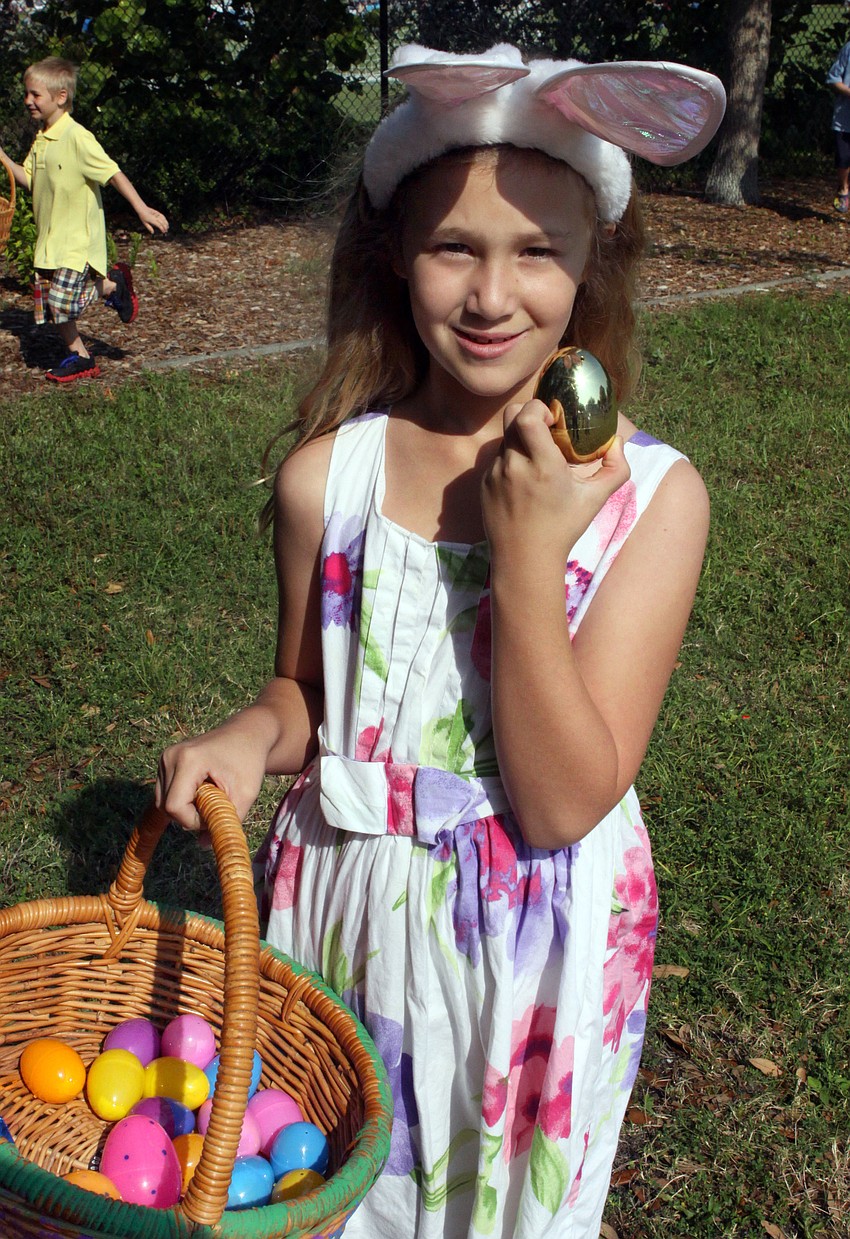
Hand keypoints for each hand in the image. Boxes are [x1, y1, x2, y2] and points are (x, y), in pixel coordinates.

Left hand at [137, 205, 168, 234]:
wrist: (142, 208)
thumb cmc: (142, 216)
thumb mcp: (144, 223)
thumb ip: (149, 228)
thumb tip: (153, 233)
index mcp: (152, 220)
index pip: (159, 225)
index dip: (162, 229)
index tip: (164, 232)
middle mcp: (155, 217)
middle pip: (162, 223)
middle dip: (165, 227)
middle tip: (166, 231)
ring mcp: (157, 214)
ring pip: (164, 219)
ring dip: (166, 223)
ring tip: (167, 227)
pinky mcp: (157, 212)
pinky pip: (162, 216)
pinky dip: (165, 219)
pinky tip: (166, 222)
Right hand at [155, 723, 265, 837]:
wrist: (247, 734)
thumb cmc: (249, 762)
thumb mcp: (245, 794)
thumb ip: (225, 822)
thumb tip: (203, 845)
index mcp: (188, 760)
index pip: (175, 806)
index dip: (193, 820)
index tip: (215, 814)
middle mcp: (170, 756)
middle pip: (166, 806)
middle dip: (190, 815)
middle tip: (216, 804)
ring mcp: (165, 757)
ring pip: (162, 802)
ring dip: (185, 808)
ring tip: (210, 794)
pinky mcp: (165, 761)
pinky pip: (165, 793)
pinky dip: (182, 799)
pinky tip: (201, 789)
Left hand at [482, 398, 630, 567]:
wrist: (525, 559)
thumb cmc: (563, 529)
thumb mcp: (596, 500)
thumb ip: (615, 469)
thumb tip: (617, 441)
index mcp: (542, 466)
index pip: (528, 417)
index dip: (539, 408)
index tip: (553, 420)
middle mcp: (514, 466)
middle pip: (511, 416)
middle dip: (528, 414)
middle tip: (545, 429)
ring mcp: (495, 474)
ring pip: (505, 438)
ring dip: (521, 440)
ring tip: (537, 459)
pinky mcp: (484, 484)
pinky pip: (497, 460)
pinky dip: (511, 461)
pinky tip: (524, 481)